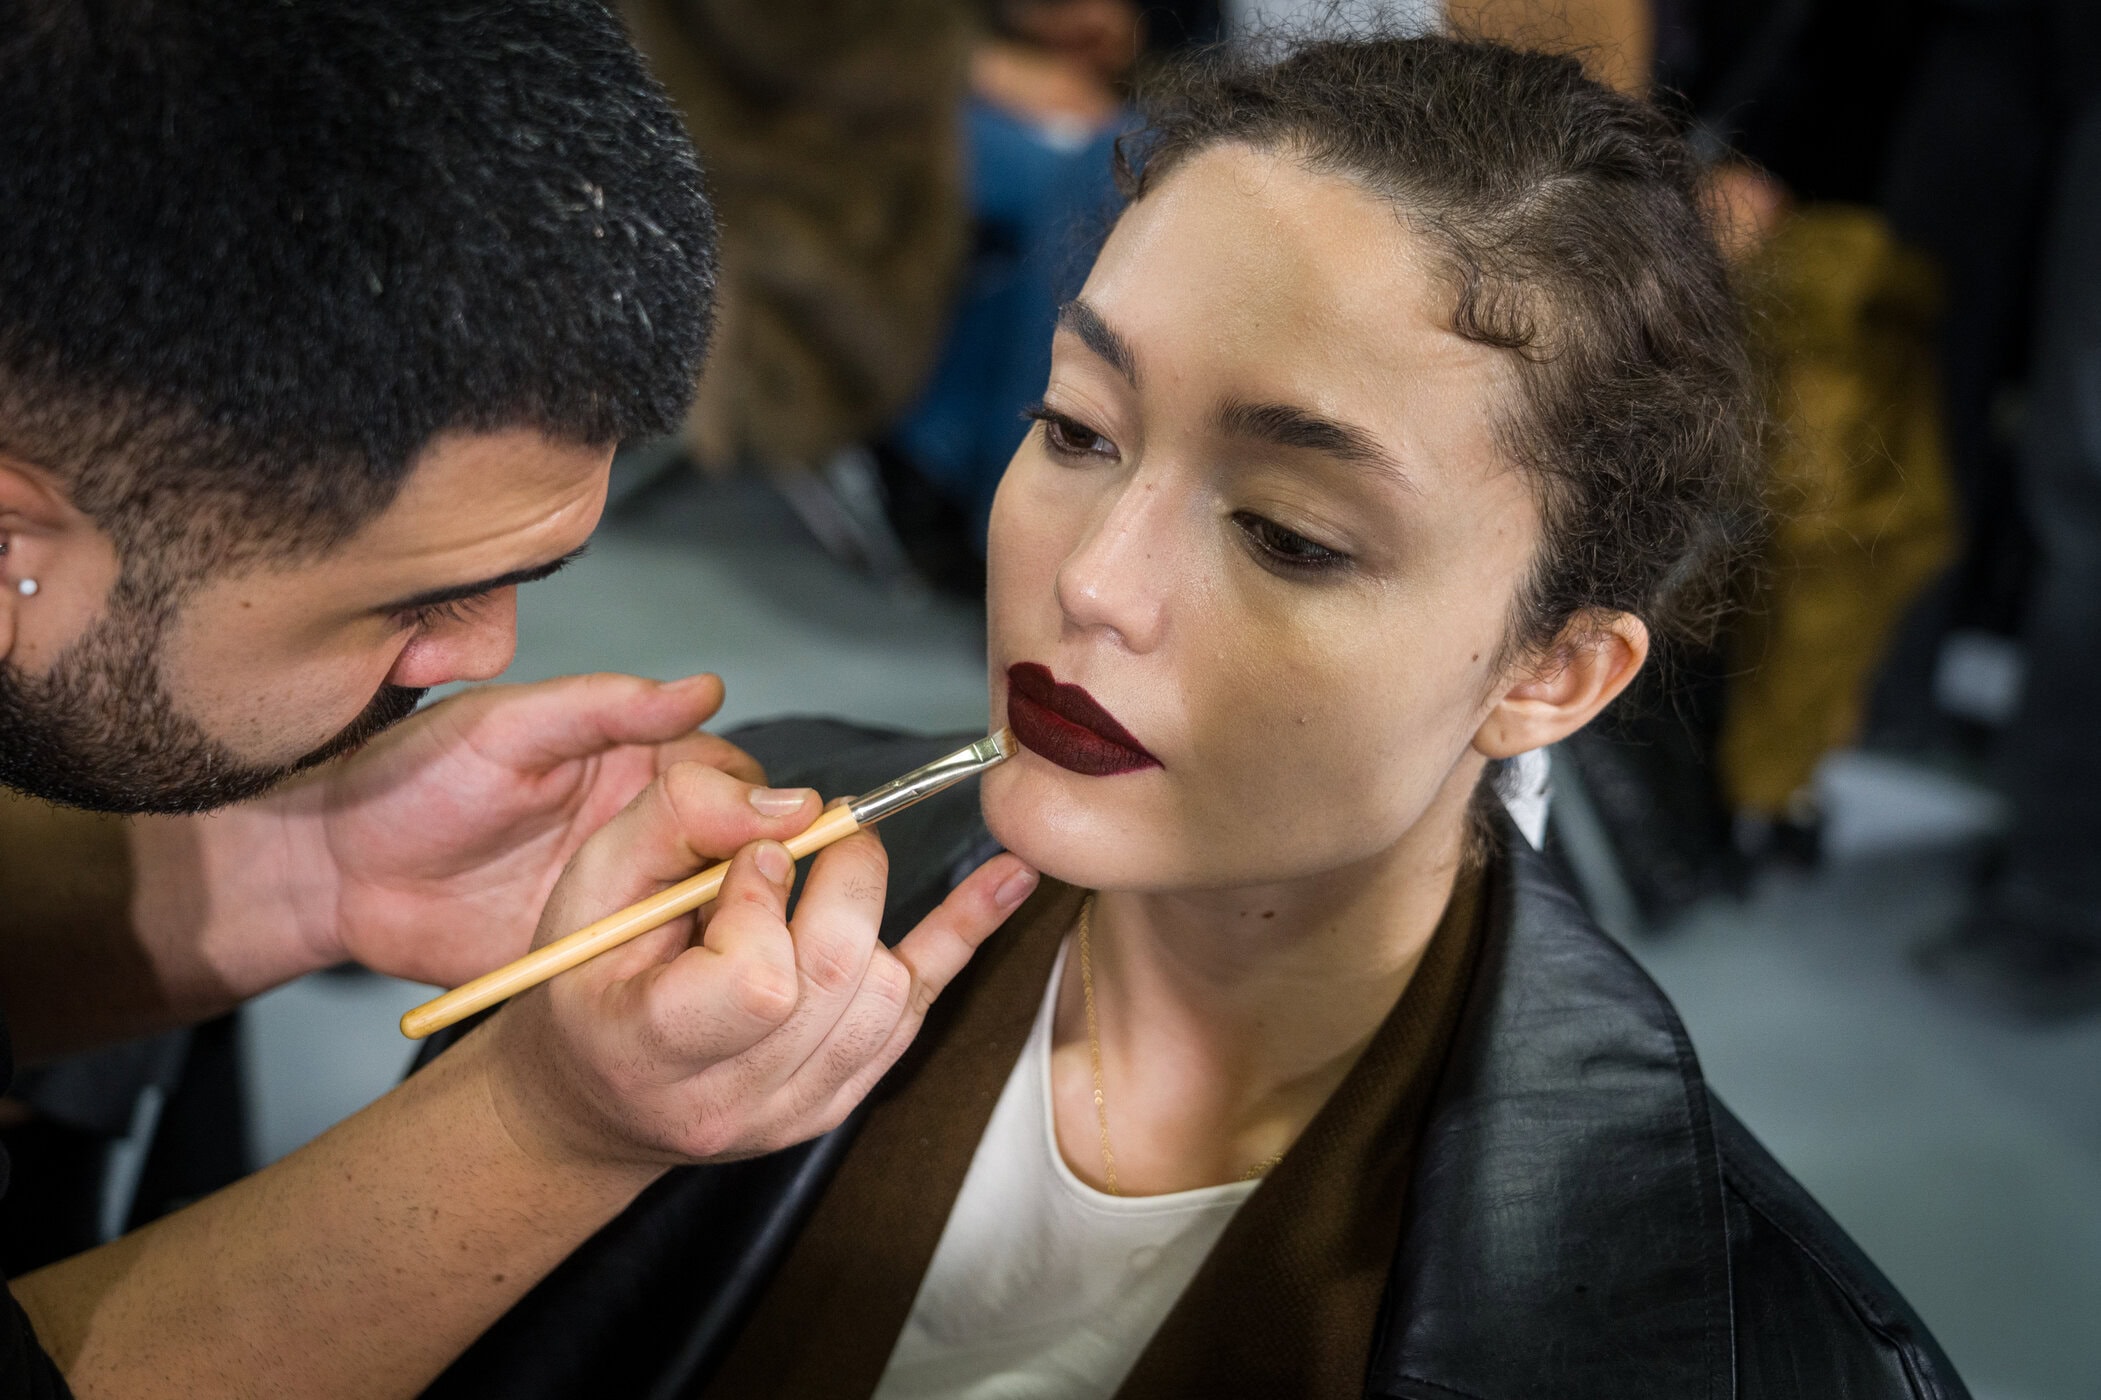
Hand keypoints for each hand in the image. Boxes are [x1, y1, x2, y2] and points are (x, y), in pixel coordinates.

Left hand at [283, 673, 766, 986]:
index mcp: (633, 762)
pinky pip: (664, 970)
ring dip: (737, 929)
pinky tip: (708, 987)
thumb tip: (703, 688)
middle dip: (765, 871)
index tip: (782, 826)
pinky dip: (694, 979)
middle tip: (767, 893)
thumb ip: (605, 705)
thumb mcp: (507, 729)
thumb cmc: (408, 780)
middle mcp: (642, 828)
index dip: (763, 802)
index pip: (733, 777)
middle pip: (741, 850)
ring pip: (714, 914)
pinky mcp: (598, 956)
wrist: (334, 874)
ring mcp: (624, 897)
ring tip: (746, 945)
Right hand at [483, 761, 1039, 1166]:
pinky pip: (924, 1008)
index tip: (743, 863)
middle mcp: (730, 1099)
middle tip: (808, 842)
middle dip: (842, 880)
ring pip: (889, 994)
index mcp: (652, 1048)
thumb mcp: (591, 878)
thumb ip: (680, 817)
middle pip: (841, 977)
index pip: (759, 982)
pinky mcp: (841, 1097)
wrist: (592, 1093)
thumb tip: (799, 806)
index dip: (765, 899)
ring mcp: (796, 1110)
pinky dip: (966, 931)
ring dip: (872, 910)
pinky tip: (1010, 878)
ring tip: (830, 874)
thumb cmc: (584, 976)